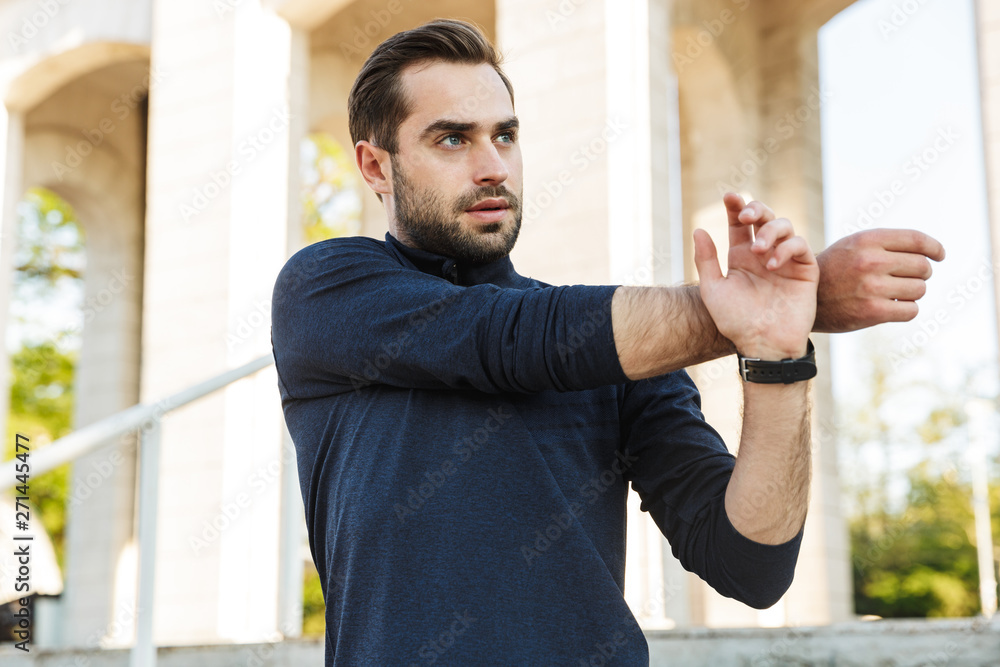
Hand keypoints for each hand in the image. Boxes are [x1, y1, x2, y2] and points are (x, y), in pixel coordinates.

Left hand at [693, 192, 818, 359]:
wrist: (763, 345)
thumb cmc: (736, 321)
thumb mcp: (714, 289)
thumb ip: (706, 260)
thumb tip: (698, 229)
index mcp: (741, 256)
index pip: (739, 224)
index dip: (735, 206)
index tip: (728, 197)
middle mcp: (764, 254)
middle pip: (764, 217)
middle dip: (755, 209)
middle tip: (745, 216)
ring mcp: (786, 260)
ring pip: (784, 226)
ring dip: (770, 231)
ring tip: (758, 250)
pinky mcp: (806, 270)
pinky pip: (800, 246)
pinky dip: (787, 248)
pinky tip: (772, 264)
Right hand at [814, 229, 945, 332]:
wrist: (806, 298)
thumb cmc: (835, 269)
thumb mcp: (854, 245)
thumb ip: (887, 244)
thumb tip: (930, 252)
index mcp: (867, 240)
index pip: (916, 240)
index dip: (934, 247)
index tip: (940, 255)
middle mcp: (870, 261)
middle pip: (922, 266)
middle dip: (919, 273)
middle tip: (905, 278)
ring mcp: (871, 287)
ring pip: (919, 289)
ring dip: (912, 293)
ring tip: (894, 292)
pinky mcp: (873, 311)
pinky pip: (911, 310)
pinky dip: (906, 309)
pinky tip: (891, 306)